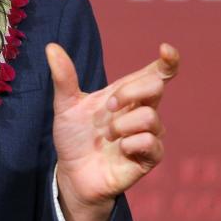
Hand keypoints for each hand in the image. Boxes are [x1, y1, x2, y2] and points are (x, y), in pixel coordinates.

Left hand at [45, 41, 178, 220]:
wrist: (72, 173)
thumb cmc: (74, 137)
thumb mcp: (65, 106)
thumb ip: (64, 78)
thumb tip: (51, 46)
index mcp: (127, 94)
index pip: (157, 73)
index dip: (168, 60)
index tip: (165, 48)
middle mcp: (142, 111)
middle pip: (155, 86)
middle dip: (128, 93)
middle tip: (107, 107)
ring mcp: (148, 134)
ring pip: (150, 116)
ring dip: (122, 125)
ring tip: (107, 136)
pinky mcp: (149, 158)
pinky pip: (151, 142)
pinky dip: (131, 143)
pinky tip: (119, 149)